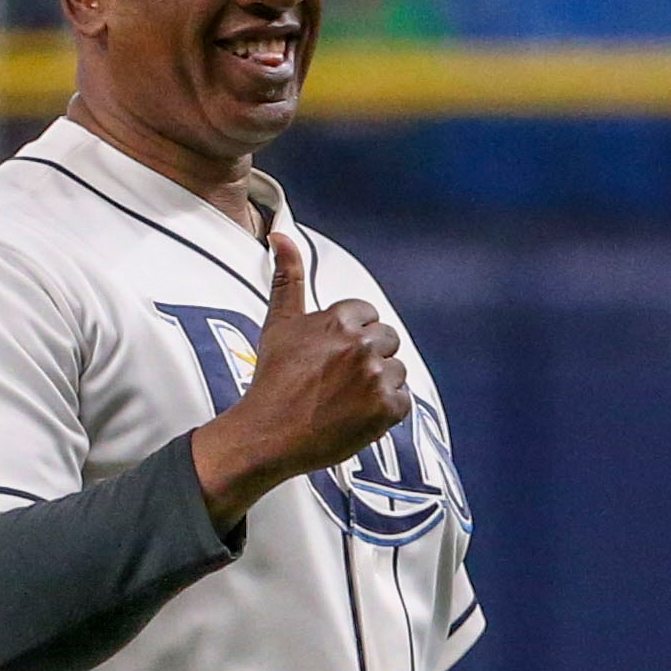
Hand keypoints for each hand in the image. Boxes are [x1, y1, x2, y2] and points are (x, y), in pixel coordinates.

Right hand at [191, 233, 408, 525]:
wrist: (268, 434)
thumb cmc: (272, 380)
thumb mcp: (279, 323)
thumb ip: (289, 278)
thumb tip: (281, 235)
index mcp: (339, 319)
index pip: (369, 315)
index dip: (351, 337)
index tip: (332, 357)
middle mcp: (360, 344)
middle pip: (387, 341)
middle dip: (368, 358)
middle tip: (338, 380)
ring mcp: (376, 376)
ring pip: (397, 371)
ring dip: (378, 385)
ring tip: (346, 399)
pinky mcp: (386, 408)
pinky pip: (403, 401)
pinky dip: (385, 412)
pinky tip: (357, 415)